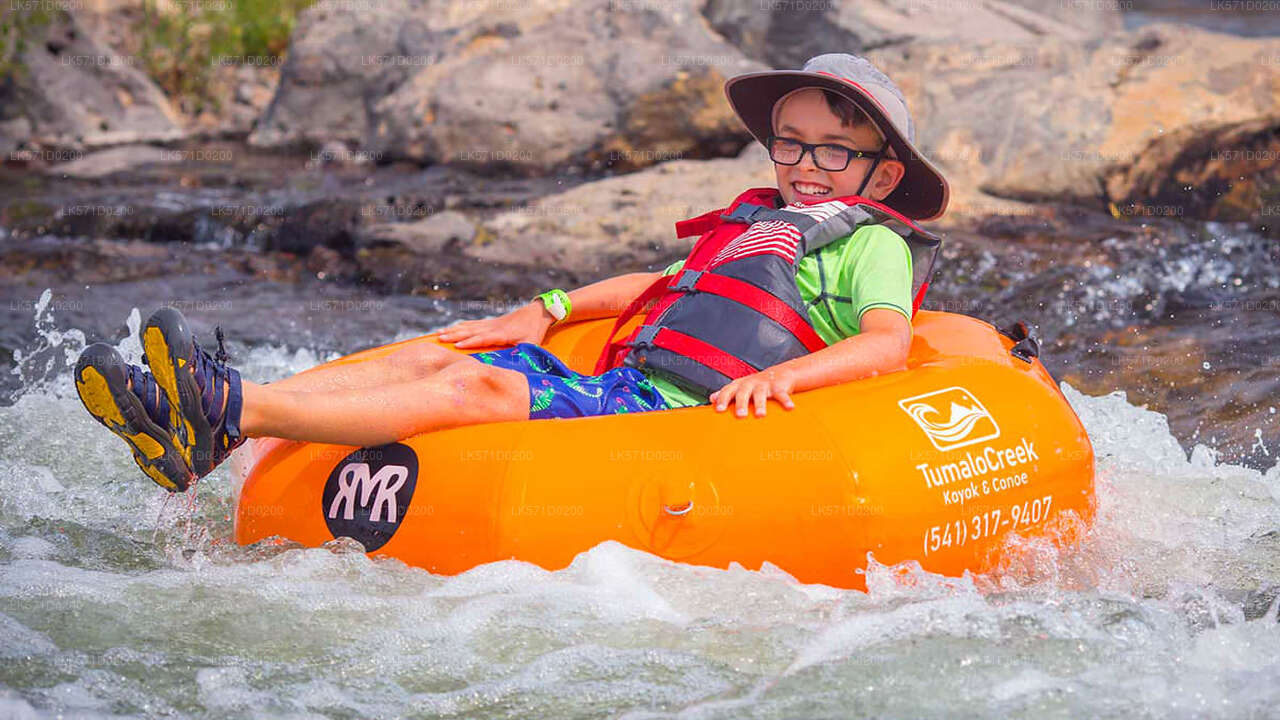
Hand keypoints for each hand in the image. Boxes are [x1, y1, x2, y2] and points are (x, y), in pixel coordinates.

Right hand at [434, 302, 554, 348]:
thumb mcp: (531, 345)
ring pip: (468, 327)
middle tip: (440, 339)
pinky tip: (451, 328)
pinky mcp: (490, 323)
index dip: (470, 342)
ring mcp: (490, 324)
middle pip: (470, 331)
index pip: (483, 338)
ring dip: (453, 330)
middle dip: (454, 335)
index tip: (457, 345)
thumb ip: (521, 355)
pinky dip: (460, 326)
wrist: (536, 312)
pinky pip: (472, 324)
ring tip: (439, 334)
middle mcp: (493, 327)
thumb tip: (514, 369)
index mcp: (502, 334)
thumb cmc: (534, 330)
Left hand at [709, 367, 796, 417]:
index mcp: (739, 385)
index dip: (723, 399)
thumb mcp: (740, 387)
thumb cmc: (755, 385)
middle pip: (743, 392)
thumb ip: (727, 393)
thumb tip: (712, 398)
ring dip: (760, 404)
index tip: (719, 410)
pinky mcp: (779, 386)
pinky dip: (785, 401)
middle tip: (740, 415)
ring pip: (761, 394)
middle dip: (741, 404)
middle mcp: (750, 383)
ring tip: (760, 415)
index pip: (728, 391)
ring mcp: (764, 384)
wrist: (779, 374)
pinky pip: (782, 394)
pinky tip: (789, 408)